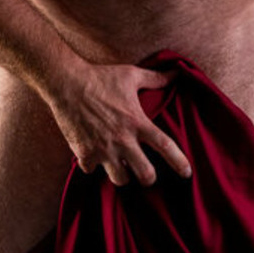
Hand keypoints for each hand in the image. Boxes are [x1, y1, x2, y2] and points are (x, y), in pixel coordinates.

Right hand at [47, 62, 192, 186]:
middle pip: (145, 174)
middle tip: (146, 173)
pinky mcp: (84, 153)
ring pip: (120, 180)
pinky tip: (94, 156)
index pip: (165, 146)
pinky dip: (94, 166)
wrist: (66, 82)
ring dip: (122, 175)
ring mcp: (102, 149)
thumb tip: (176, 73)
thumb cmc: (100, 77)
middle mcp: (122, 140)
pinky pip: (92, 171)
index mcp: (137, 122)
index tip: (187, 173)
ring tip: (120, 166)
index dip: (179, 162)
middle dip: (149, 178)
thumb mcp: (131, 75)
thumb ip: (156, 78)